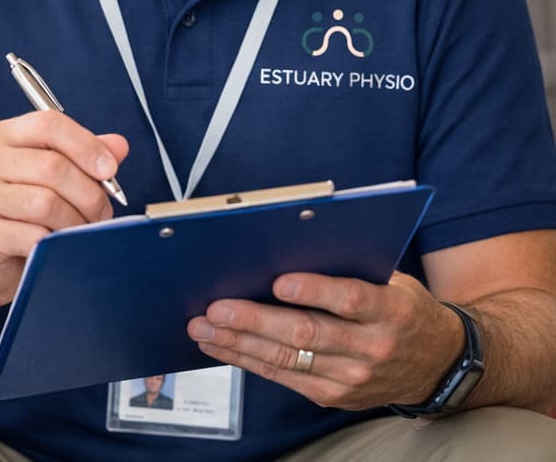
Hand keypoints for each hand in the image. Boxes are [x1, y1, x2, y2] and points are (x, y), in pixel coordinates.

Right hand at [0, 111, 128, 307]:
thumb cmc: (21, 215)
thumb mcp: (53, 180)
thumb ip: (83, 158)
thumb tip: (119, 146)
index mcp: (4, 136)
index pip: (48, 124)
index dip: (86, 145)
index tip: (109, 169)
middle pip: (52, 166)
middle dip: (89, 193)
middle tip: (102, 213)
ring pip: (46, 203)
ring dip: (76, 221)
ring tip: (82, 231)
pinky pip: (33, 235)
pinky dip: (56, 243)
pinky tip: (59, 247)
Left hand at [186, 271, 463, 409]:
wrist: (437, 363)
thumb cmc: (402, 307)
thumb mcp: (391, 280)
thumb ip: (348, 268)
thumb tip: (289, 244)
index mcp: (390, 310)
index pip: (349, 300)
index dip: (313, 290)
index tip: (278, 280)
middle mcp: (372, 348)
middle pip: (306, 334)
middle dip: (255, 321)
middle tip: (216, 308)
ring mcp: (352, 378)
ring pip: (287, 360)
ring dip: (238, 344)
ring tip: (202, 328)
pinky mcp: (334, 396)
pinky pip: (284, 377)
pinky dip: (247, 360)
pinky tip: (220, 346)